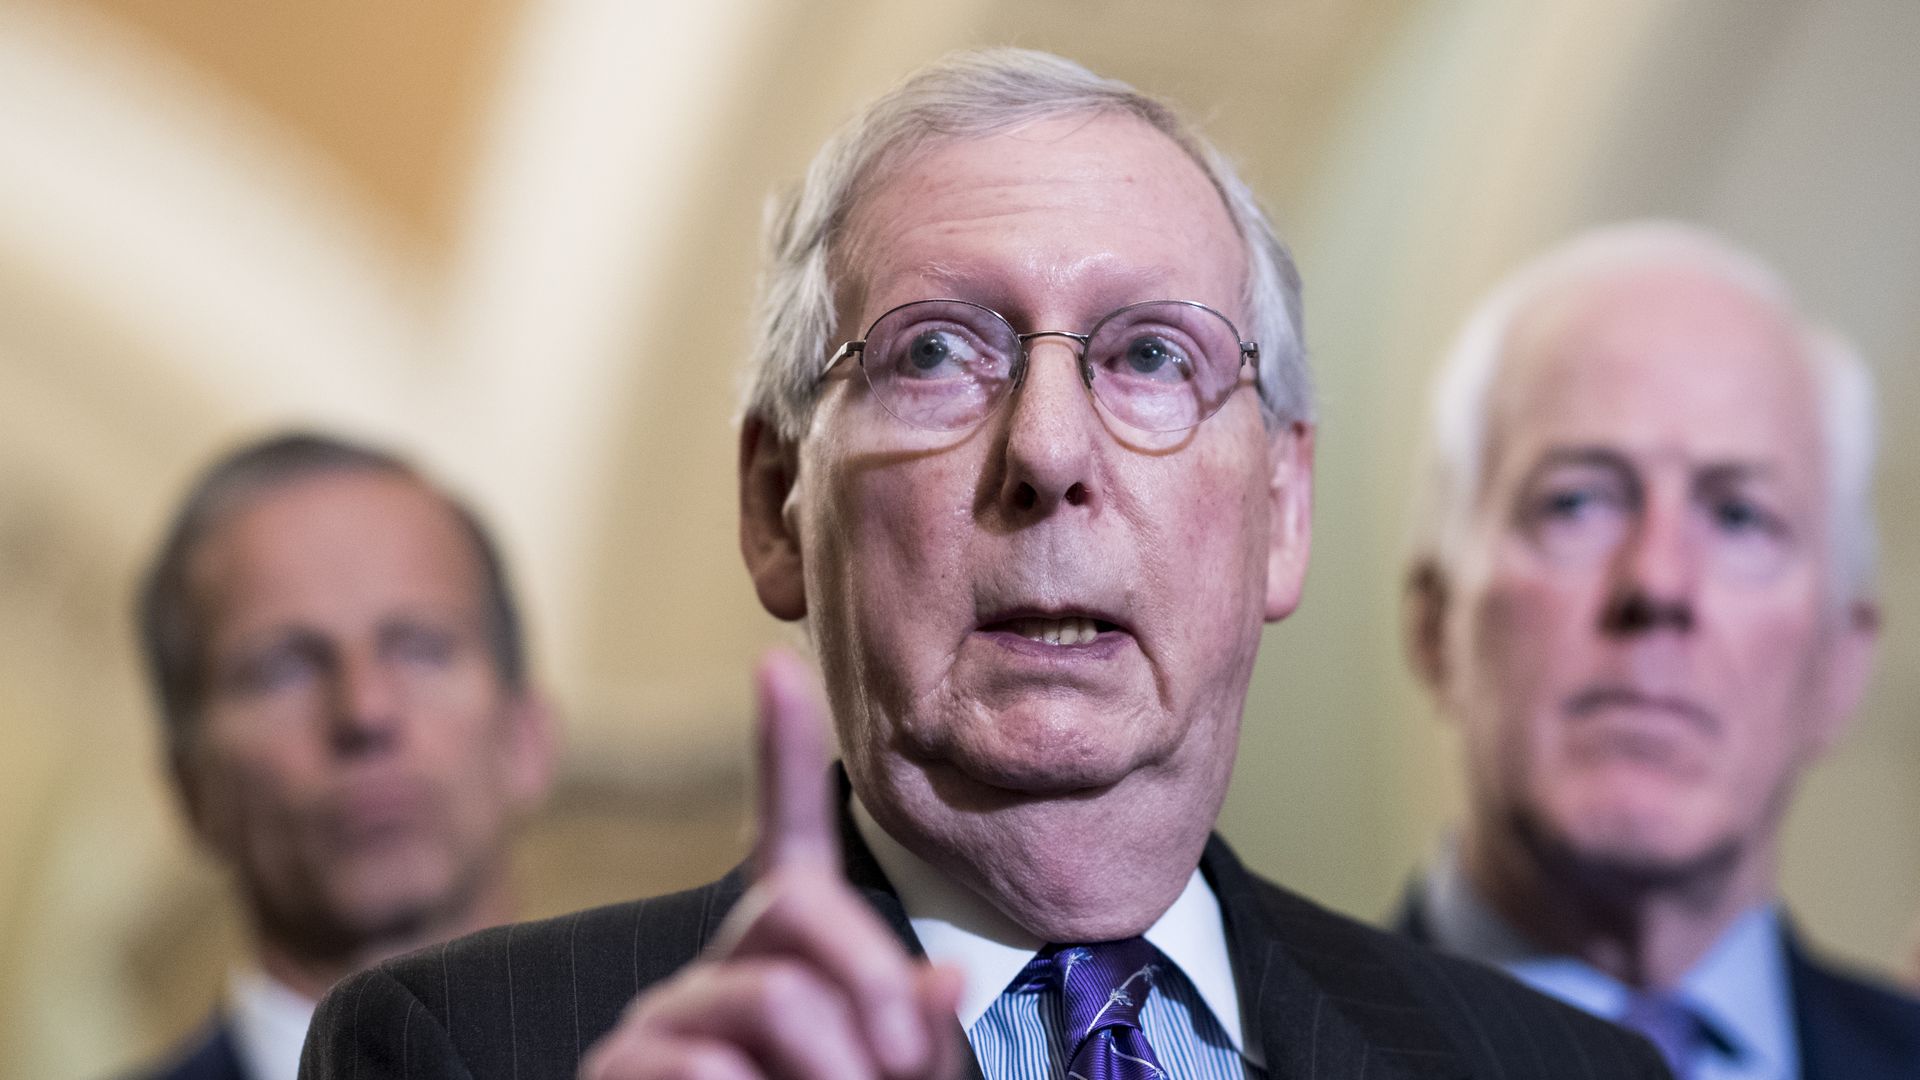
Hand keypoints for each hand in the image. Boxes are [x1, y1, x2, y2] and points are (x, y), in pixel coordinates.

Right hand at [580, 648, 965, 1079]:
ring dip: (837, 1068)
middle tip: (900, 1057)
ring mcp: (667, 1020)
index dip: (782, 751)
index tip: (777, 663)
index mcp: (788, 957)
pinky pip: (705, 1063)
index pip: (787, 838)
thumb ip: (911, 1028)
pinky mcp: (622, 1071)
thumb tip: (944, 978)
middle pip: (797, 909)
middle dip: (869, 979)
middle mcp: (722, 968)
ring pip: (770, 995)